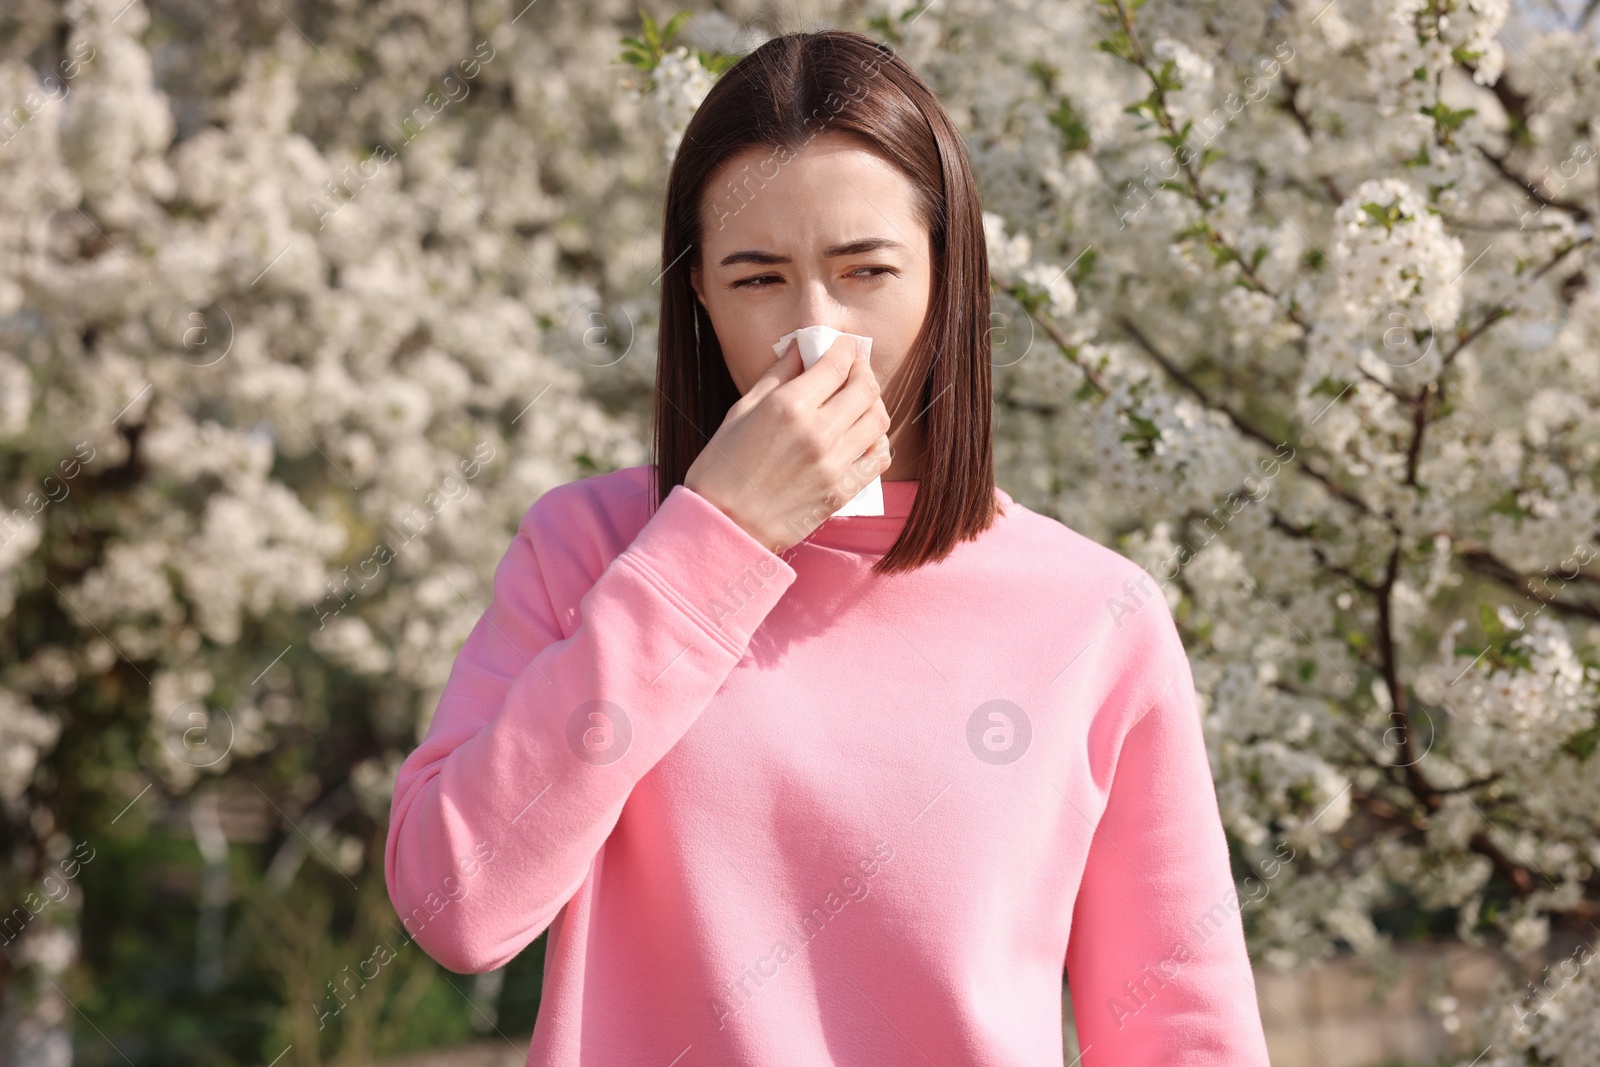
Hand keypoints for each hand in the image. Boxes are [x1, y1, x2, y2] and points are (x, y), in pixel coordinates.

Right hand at [684, 334, 891, 553]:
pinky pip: (878, 458)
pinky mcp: (842, 492)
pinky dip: (876, 440)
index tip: (842, 347)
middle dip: (863, 371)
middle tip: (853, 370)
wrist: (724, 524)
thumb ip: (778, 375)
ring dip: (872, 403)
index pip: (836, 364)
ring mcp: (834, 464)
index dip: (844, 349)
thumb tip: (803, 348)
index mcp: (789, 406)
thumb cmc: (722, 465)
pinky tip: (860, 436)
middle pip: (866, 388)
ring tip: (857, 402)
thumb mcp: (742, 410)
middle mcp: (818, 433)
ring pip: (878, 420)